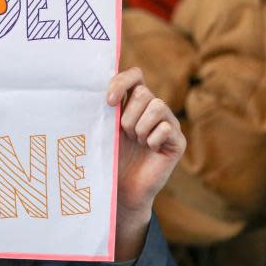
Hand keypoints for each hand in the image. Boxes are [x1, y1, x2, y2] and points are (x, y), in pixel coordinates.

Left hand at [107, 67, 185, 259]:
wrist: (120, 190)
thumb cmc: (107, 158)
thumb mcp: (102, 129)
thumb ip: (103, 109)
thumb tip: (88, 87)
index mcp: (132, 103)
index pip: (134, 75)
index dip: (122, 82)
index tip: (109, 102)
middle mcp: (152, 109)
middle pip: (143, 93)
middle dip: (128, 115)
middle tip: (125, 135)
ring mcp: (168, 124)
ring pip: (157, 106)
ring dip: (140, 126)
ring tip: (136, 142)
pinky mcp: (178, 141)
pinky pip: (166, 128)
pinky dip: (152, 139)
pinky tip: (149, 149)